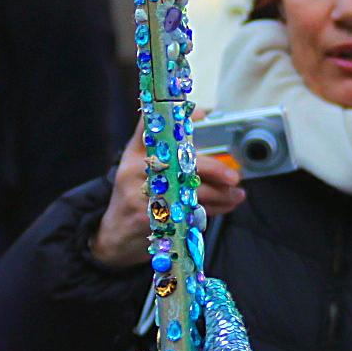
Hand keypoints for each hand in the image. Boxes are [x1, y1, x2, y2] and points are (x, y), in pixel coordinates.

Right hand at [92, 124, 247, 267]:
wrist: (115, 236)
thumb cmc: (133, 196)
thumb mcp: (138, 165)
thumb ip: (162, 143)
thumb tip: (200, 114)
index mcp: (134, 153)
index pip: (149, 126)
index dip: (176, 118)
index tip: (203, 115)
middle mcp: (135, 170)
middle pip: (178, 164)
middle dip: (212, 170)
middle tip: (233, 176)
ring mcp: (140, 195)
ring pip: (188, 192)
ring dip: (219, 194)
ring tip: (236, 193)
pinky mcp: (149, 219)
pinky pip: (187, 213)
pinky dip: (211, 210)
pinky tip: (226, 206)